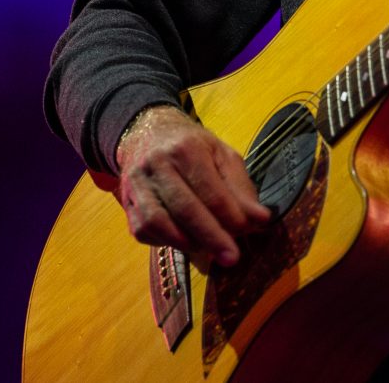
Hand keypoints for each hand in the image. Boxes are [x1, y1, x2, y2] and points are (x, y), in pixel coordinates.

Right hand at [114, 105, 269, 266]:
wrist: (148, 132)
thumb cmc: (193, 146)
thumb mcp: (222, 154)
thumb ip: (240, 187)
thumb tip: (261, 219)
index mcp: (187, 149)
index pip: (210, 189)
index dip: (230, 215)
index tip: (250, 231)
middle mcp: (158, 165)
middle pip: (184, 208)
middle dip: (211, 236)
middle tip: (232, 257)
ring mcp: (137, 185)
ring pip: (158, 222)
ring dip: (186, 243)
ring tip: (210, 253)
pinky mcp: (127, 203)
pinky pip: (143, 230)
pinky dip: (165, 242)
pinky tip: (185, 242)